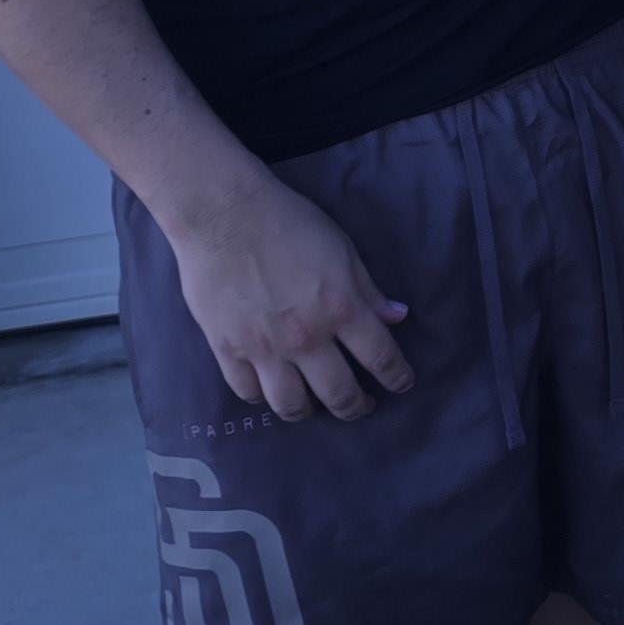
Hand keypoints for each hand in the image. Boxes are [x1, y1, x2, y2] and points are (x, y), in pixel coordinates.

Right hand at [168, 174, 412, 422]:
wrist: (222, 213)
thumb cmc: (288, 222)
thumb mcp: (341, 248)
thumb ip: (368, 289)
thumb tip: (398, 318)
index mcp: (341, 308)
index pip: (381, 359)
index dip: (397, 378)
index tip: (401, 385)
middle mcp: (306, 337)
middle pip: (339, 395)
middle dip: (356, 407)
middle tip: (360, 405)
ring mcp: (264, 348)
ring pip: (292, 406)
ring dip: (310, 411)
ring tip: (315, 404)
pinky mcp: (227, 349)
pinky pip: (249, 391)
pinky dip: (264, 396)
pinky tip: (272, 388)